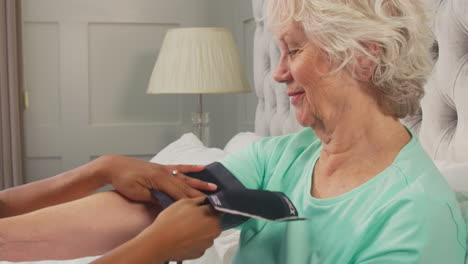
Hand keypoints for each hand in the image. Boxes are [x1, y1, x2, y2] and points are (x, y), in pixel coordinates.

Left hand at [88, 155, 216, 202]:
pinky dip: (190, 168)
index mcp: (160, 179)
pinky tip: (201, 168)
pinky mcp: (162, 167)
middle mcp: (165, 172)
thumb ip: (154, 198)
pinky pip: (179, 167)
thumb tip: (168, 204)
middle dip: (200, 194)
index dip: (191, 201)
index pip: (179, 193)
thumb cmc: (123, 181)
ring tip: (213, 187)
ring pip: (185, 178)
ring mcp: (164, 169)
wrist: (113, 166)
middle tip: (214, 201)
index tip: (202, 208)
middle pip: (185, 186)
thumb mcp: (137, 193)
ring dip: (199, 183)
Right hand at [147, 197, 221, 260]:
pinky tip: (183, 237)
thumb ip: (200, 200)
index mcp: (213, 218)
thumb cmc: (171, 221)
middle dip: (204, 219)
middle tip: (189, 217)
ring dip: (199, 230)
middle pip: (212, 222)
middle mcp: (214, 233)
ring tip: (184, 227)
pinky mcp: (199, 253)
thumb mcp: (185, 202)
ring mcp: (206, 244)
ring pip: (206, 233)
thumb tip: (207, 200)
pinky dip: (194, 240)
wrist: (159, 243)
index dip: (208, 207)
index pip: (217, 210)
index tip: (201, 207)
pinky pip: (199, 243)